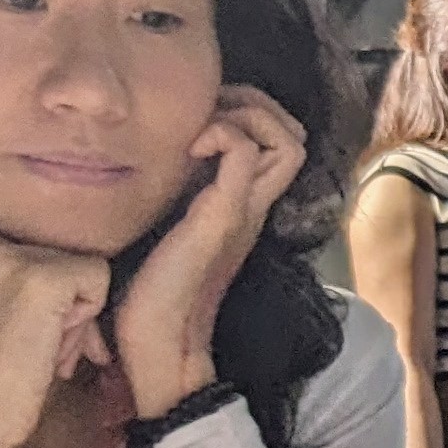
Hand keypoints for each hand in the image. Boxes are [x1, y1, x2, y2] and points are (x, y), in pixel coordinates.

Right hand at [0, 224, 112, 447]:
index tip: (29, 334)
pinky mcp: (41, 279)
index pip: (43, 253)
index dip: (49, 299)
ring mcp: (11, 256)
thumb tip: (83, 273)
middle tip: (38, 350)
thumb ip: (24, 281)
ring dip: (77, 317)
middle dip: (66, 307)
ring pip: (84, 270)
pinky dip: (89, 316)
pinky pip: (98, 278)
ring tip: (42, 351)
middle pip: (65, 259)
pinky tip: (53, 347)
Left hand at [110, 85, 306, 415]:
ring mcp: (244, 210)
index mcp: (243, 207)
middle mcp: (253, 205)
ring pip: (285, 138)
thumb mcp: (169, 231)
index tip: (204, 120)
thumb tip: (157, 171)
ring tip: (204, 131)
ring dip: (245, 115)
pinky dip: (221, 132)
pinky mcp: (224, 215)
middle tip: (209, 115)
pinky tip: (189, 149)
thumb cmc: (153, 293)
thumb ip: (178, 201)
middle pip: (294, 135)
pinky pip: (244, 150)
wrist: (159, 343)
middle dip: (255, 105)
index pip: (281, 144)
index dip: (251, 114)